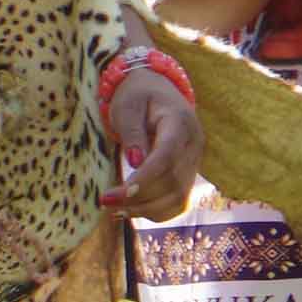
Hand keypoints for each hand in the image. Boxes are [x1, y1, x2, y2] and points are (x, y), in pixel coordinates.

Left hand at [102, 72, 203, 220]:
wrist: (158, 90)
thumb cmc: (137, 96)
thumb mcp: (127, 106)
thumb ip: (131, 131)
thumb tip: (136, 162)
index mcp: (180, 124)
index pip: (166, 158)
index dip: (144, 179)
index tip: (118, 194)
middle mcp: (194, 146)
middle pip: (173, 182)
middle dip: (139, 198)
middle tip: (105, 201)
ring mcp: (195, 162)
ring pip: (179, 197)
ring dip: (147, 209)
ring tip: (115, 209)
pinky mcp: (189, 174)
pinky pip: (179, 201)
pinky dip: (157, 211)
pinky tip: (132, 210)